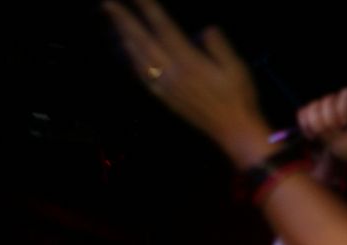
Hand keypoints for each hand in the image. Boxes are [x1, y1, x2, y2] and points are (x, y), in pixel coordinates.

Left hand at [102, 0, 270, 161]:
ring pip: (137, 58)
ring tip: (112, 22)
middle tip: (107, 4)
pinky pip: (142, 77)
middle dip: (123, 20)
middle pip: (142, 41)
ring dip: (122, 37)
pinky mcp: (165, 98)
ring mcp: (166, 87)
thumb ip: (219, 46)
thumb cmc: (239, 98)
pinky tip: (126, 53)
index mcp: (190, 62)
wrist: (234, 131)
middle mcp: (173, 73)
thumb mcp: (237, 68)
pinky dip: (130, 61)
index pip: (164, 28)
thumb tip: (205, 30)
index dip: (148, 9)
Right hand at [297, 88, 346, 163]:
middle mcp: (336, 100)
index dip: (343, 107)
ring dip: (317, 124)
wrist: (335, 154)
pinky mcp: (307, 112)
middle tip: (334, 131)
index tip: (344, 123)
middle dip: (329, 120)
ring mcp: (321, 105)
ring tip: (323, 135)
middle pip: (327, 100)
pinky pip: (302, 113)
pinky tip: (313, 135)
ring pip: (313, 106)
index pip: (346, 94)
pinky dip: (306, 126)